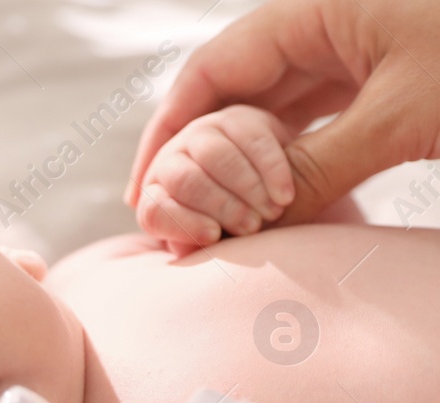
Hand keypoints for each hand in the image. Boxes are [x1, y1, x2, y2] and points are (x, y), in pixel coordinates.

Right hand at [127, 0, 439, 224]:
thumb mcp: (401, 116)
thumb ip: (321, 167)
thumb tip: (260, 215)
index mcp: (318, 12)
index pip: (214, 70)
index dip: (171, 132)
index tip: (145, 193)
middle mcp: (337, 36)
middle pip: (243, 102)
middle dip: (208, 164)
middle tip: (184, 231)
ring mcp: (375, 69)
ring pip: (290, 128)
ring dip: (260, 181)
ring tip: (230, 238)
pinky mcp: (413, 103)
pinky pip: (338, 147)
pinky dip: (312, 186)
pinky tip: (296, 225)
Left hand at [136, 104, 296, 255]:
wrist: (266, 199)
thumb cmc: (232, 230)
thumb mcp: (213, 243)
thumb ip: (196, 246)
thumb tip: (180, 247)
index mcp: (157, 196)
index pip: (154, 211)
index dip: (183, 224)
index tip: (214, 237)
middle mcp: (170, 160)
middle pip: (184, 180)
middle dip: (220, 206)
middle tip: (251, 228)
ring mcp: (200, 133)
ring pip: (215, 156)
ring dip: (247, 188)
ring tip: (271, 213)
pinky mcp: (235, 119)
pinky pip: (251, 140)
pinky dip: (271, 170)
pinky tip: (284, 195)